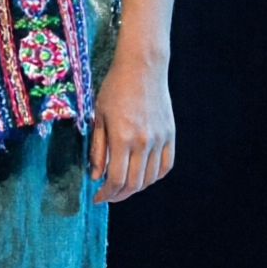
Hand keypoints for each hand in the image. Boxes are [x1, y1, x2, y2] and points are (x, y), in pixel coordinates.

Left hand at [88, 46, 173, 202]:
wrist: (142, 69)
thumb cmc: (114, 90)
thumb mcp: (98, 118)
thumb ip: (98, 150)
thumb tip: (96, 176)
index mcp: (122, 138)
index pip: (116, 179)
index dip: (106, 193)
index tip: (98, 198)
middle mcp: (144, 141)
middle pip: (134, 183)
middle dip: (119, 195)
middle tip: (108, 196)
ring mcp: (160, 139)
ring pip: (151, 177)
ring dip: (136, 188)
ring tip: (122, 188)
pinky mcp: (170, 134)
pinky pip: (166, 164)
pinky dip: (155, 176)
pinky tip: (143, 177)